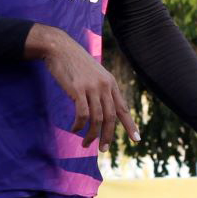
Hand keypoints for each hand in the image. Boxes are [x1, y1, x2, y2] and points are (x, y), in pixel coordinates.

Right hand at [26, 24, 137, 147]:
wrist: (59, 48)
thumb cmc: (74, 63)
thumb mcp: (93, 74)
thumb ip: (100, 89)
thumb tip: (102, 110)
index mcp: (110, 83)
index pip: (123, 108)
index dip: (130, 125)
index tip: (137, 139)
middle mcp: (104, 86)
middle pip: (111, 117)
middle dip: (108, 136)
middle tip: (103, 149)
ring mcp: (91, 87)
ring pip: (97, 119)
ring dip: (92, 135)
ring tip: (86, 144)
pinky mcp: (78, 90)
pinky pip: (82, 114)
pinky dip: (79, 125)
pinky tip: (74, 129)